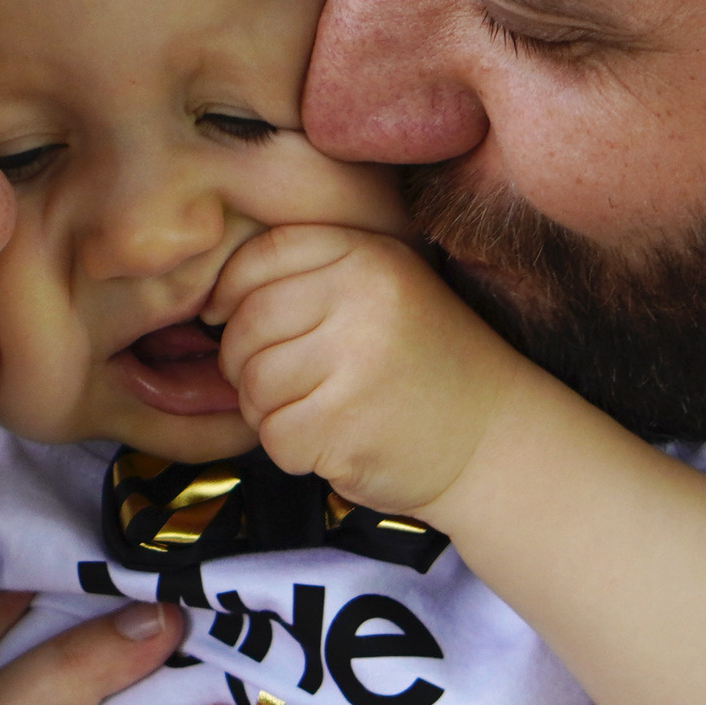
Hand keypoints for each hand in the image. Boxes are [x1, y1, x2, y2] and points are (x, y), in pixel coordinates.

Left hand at [203, 225, 546, 517]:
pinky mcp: (346, 426)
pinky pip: (274, 435)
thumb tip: (211, 296)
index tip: (228, 318)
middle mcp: (363, 299)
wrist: (494, 440)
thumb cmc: (422, 366)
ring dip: (268, 410)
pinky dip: (292, 448)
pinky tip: (333, 441)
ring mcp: (356, 363)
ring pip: (253, 384)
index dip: (230, 291)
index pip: (261, 256)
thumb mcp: (382, 290)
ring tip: (317, 410)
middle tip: (284, 381)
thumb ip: (310, 275)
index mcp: (368, 256)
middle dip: (244, 361)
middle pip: (246, 323)